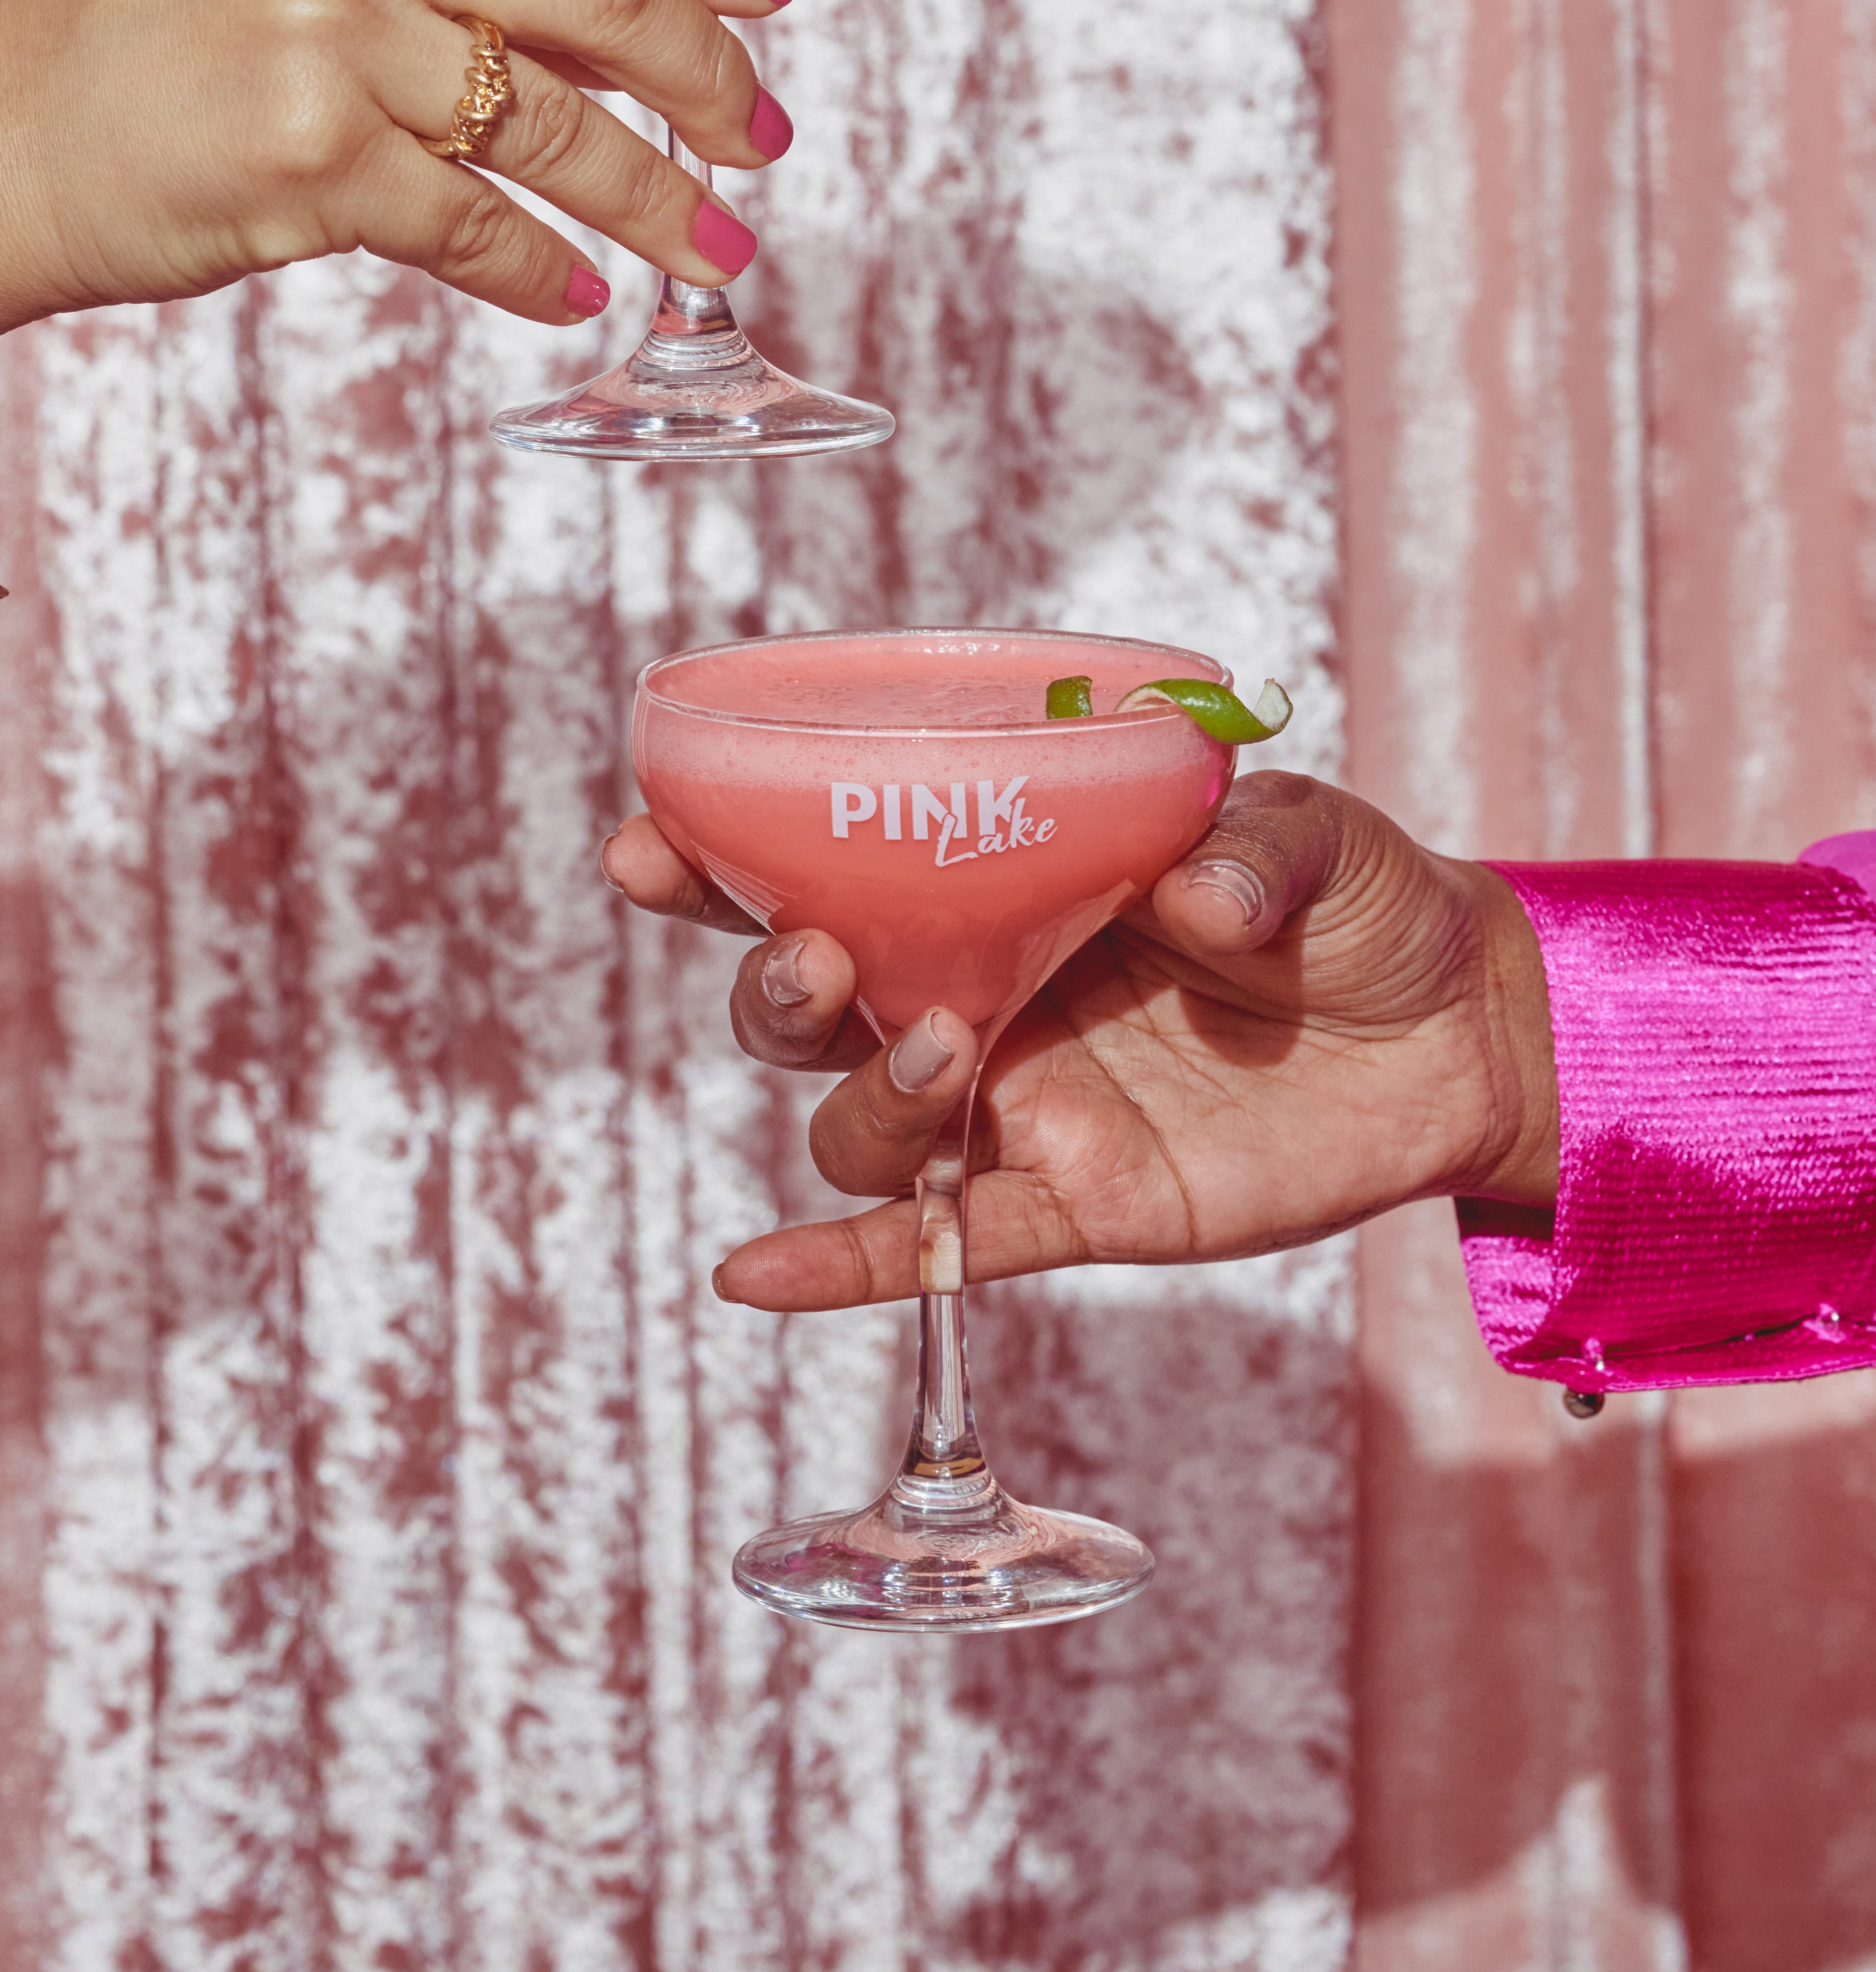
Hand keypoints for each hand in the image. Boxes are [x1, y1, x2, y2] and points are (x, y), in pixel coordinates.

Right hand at [0, 0, 797, 366]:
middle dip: (711, 74)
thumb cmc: (130, 25)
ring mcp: (326, 30)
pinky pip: (478, 225)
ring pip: (557, 123)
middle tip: (760, 134)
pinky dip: (543, 269)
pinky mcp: (308, 158)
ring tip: (713, 244)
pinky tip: (579, 291)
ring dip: (654, 197)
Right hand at [600, 772, 1557, 1308]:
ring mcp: (1022, 1104)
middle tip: (823, 950)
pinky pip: (936, 1249)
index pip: (831, 862)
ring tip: (948, 1051)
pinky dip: (843, 1268)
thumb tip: (1195, 894)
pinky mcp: (1080, 1202)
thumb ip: (1246, 849)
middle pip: (810, 1002)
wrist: (1463, 1032)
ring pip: (862, 1126)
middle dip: (770, 980)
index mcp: (1004, 883)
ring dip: (860, 1097)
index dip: (722, 855)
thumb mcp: (1308, 835)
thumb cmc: (1361, 901)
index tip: (649, 842)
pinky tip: (750, 1276)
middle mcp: (982, 992)